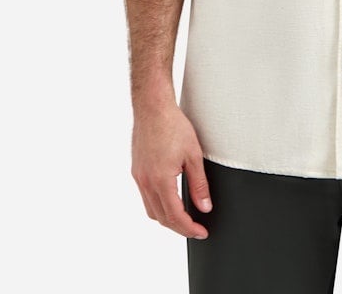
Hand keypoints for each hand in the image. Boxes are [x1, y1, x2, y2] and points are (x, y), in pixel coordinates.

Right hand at [131, 103, 212, 238]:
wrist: (153, 108)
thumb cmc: (173, 126)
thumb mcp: (193, 155)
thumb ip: (199, 184)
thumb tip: (204, 207)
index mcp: (161, 180)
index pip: (175, 216)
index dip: (189, 228)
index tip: (201, 232)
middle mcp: (146, 182)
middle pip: (161, 218)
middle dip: (179, 227)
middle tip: (195, 228)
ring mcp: (139, 177)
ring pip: (151, 210)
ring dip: (167, 218)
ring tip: (184, 217)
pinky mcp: (137, 171)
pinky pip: (145, 197)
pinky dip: (158, 205)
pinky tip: (170, 199)